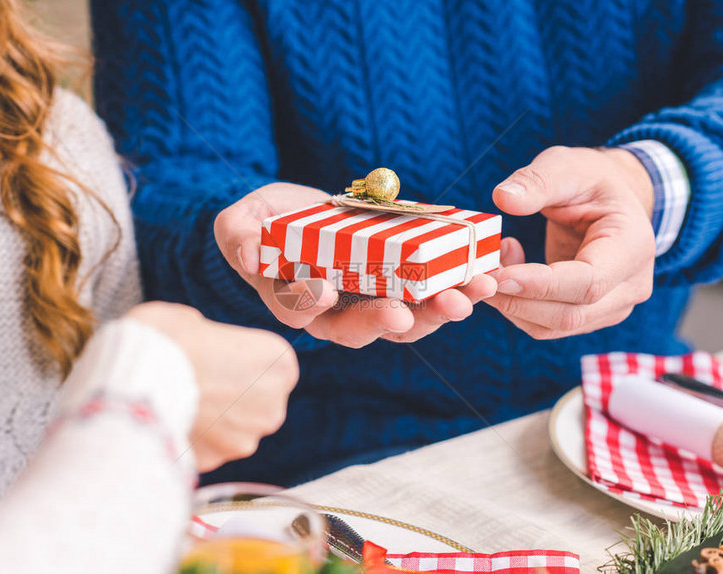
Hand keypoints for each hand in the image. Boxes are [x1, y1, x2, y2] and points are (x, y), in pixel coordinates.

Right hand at [125, 302, 297, 471]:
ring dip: (213, 421)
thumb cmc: (164, 340)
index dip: (240, 360)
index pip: (271, 364)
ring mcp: (245, 439)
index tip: (215, 357)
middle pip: (257, 401)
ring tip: (178, 403)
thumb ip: (212, 340)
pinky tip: (168, 422)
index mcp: (279, 363)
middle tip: (195, 380)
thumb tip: (203, 348)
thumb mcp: (194, 320)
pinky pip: (206, 449)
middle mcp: (273, 406)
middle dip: (231, 394)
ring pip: (233, 430)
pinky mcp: (216, 462)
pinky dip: (192, 440)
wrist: (129, 381)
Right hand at [214, 183, 496, 346]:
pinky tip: (482, 271)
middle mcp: (336, 311)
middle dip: (393, 320)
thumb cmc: (260, 224)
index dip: (313, 305)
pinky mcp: (399, 280)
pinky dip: (456, 284)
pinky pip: (429, 291)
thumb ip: (241, 238)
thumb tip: (249, 253)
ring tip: (470, 292)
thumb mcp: (240, 224)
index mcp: (295, 301)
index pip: (303, 313)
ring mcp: (370, 298)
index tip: (326, 295)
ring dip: (439, 308)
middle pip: (364, 327)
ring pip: (405, 317)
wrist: (290, 215)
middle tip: (414, 311)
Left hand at [484, 146, 655, 338]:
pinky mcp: (589, 316)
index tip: (499, 275)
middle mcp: (631, 287)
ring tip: (491, 266)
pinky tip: (506, 273)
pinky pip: (546, 325)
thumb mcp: (566, 166)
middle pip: (570, 314)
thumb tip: (503, 199)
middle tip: (478, 276)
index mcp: (633, 247)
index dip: (541, 285)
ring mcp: (612, 307)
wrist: (609, 200)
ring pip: (554, 327)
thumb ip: (537, 181)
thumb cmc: (589, 180)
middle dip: (517, 300)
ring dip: (512, 305)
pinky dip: (516, 306)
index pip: (589, 283)